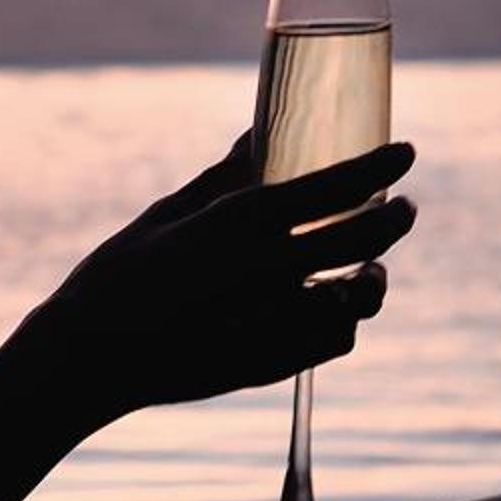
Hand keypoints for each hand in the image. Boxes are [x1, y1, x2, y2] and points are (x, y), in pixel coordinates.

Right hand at [23, 134, 416, 436]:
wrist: (96, 355)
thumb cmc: (122, 272)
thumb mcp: (171, 213)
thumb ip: (224, 177)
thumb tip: (257, 136)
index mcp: (245, 221)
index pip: (335, 186)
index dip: (378, 166)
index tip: (405, 152)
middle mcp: (272, 270)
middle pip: (361, 240)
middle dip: (393, 220)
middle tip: (404, 207)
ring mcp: (277, 322)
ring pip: (356, 299)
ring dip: (372, 278)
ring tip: (372, 267)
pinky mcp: (274, 364)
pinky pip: (333, 341)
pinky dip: (343, 319)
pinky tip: (332, 306)